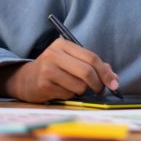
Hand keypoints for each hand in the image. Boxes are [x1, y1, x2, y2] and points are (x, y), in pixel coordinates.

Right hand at [0, 38, 119, 102]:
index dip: (106, 72)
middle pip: (87, 71)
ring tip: (74, 88)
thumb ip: (93, 66)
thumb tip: (114, 79)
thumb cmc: (55, 69)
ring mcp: (47, 69)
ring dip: (82, 91)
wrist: (25, 79)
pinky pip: (68, 94)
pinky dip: (70, 96)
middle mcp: (54, 54)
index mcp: (63, 44)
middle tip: (99, 91)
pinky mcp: (43, 85)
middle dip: (98, 84)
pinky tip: (62, 91)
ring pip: (79, 85)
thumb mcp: (72, 61)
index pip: (92, 57)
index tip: (115, 83)